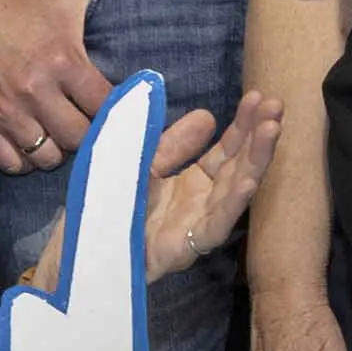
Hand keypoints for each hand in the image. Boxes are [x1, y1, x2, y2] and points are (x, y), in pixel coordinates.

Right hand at [0, 0, 114, 174]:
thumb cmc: (19, 12)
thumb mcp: (66, 3)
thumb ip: (100, 18)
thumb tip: (132, 33)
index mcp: (63, 61)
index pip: (104, 107)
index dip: (113, 114)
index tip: (112, 115)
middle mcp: (36, 90)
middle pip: (78, 139)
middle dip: (85, 136)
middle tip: (83, 127)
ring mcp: (8, 111)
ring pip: (48, 157)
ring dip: (56, 152)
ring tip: (57, 138)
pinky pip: (13, 163)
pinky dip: (25, 161)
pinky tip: (29, 146)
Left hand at [17, 94, 285, 293]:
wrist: (75, 252)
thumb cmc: (106, 208)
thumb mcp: (139, 163)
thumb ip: (171, 144)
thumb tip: (208, 117)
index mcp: (190, 185)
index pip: (226, 151)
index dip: (243, 126)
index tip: (259, 98)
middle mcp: (199, 205)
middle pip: (236, 167)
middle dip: (258, 138)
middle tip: (277, 106)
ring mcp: (192, 228)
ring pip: (234, 193)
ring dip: (255, 162)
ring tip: (272, 131)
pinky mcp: (181, 250)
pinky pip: (213, 228)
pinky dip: (232, 205)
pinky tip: (248, 181)